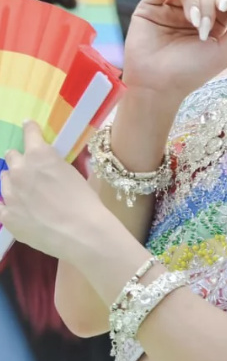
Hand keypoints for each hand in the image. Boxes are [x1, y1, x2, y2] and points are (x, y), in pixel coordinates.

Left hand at [0, 122, 110, 260]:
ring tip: (27, 194)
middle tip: (29, 169)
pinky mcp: (6, 215)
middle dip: (19, 160)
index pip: (29, 132)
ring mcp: (9, 194)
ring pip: (3, 179)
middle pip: (11, 156)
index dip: (30, 129)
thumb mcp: (71, 173)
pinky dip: (10, 205)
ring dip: (13, 182)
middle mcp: (19, 170)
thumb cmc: (84, 201)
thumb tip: (46, 167)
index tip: (29, 127)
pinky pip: (2, 205)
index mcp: (39, 154)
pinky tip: (22, 211)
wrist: (81, 233)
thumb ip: (52, 165)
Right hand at [122, 0, 226, 100]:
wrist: (159, 84)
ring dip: (194, 0)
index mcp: (212, 24)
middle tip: (202, 27)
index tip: (225, 7)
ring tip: (191, 21)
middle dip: (209, 5)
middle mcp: (192, 14)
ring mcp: (171, 10)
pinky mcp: (151, 7)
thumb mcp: (226, 52)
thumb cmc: (192, 72)